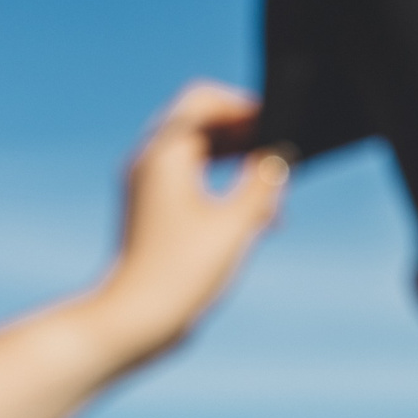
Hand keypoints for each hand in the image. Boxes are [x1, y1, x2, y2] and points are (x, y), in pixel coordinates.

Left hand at [88, 82, 287, 366]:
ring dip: (236, 164)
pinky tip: (250, 217)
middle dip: (244, 137)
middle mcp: (150, 162)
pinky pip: (191, 179)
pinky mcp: (152, 210)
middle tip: (279, 161)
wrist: (138, 317)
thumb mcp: (236, 224)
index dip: (244, 107)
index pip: (204, 101)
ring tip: (270, 196)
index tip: (277, 128)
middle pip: (200, 124)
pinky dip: (221, 186)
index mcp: (165, 154)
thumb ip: (261, 183)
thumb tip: (279, 156)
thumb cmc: (182, 271)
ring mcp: (148, 185)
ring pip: (198, 153)